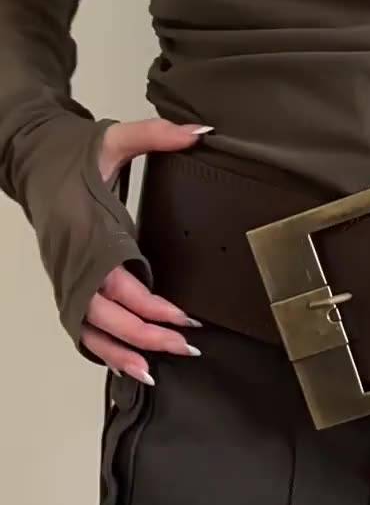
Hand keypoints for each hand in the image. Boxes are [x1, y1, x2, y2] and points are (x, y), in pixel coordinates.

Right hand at [80, 118, 212, 384]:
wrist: (32, 156)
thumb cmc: (75, 153)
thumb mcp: (116, 137)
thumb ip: (158, 134)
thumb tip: (201, 133)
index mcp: (88, 232)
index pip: (121, 282)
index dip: (152, 306)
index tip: (185, 318)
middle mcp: (74, 261)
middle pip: (108, 314)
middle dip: (147, 336)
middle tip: (186, 347)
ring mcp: (66, 276)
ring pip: (89, 329)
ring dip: (121, 352)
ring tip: (153, 371)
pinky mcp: (65, 283)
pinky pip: (80, 326)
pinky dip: (101, 349)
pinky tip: (127, 365)